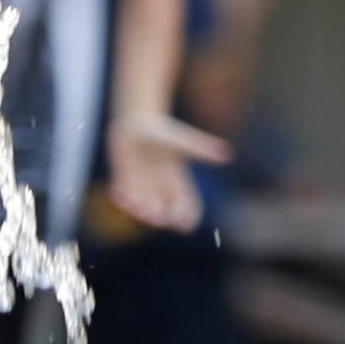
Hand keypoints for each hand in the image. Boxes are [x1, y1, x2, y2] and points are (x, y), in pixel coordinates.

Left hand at [104, 112, 231, 233]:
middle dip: (159, 218)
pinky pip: (124, 199)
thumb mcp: (180, 141)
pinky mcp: (125, 180)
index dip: (187, 218)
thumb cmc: (162, 129)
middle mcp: (161, 187)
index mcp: (178, 181)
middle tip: (152, 213)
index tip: (181, 223)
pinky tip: (118, 189)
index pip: (188, 207)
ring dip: (138, 211)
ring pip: (143, 209)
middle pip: (165, 214)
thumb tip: (227, 155)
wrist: (138, 120)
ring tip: (132, 202)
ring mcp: (142, 185)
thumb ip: (200, 149)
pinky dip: (121, 200)